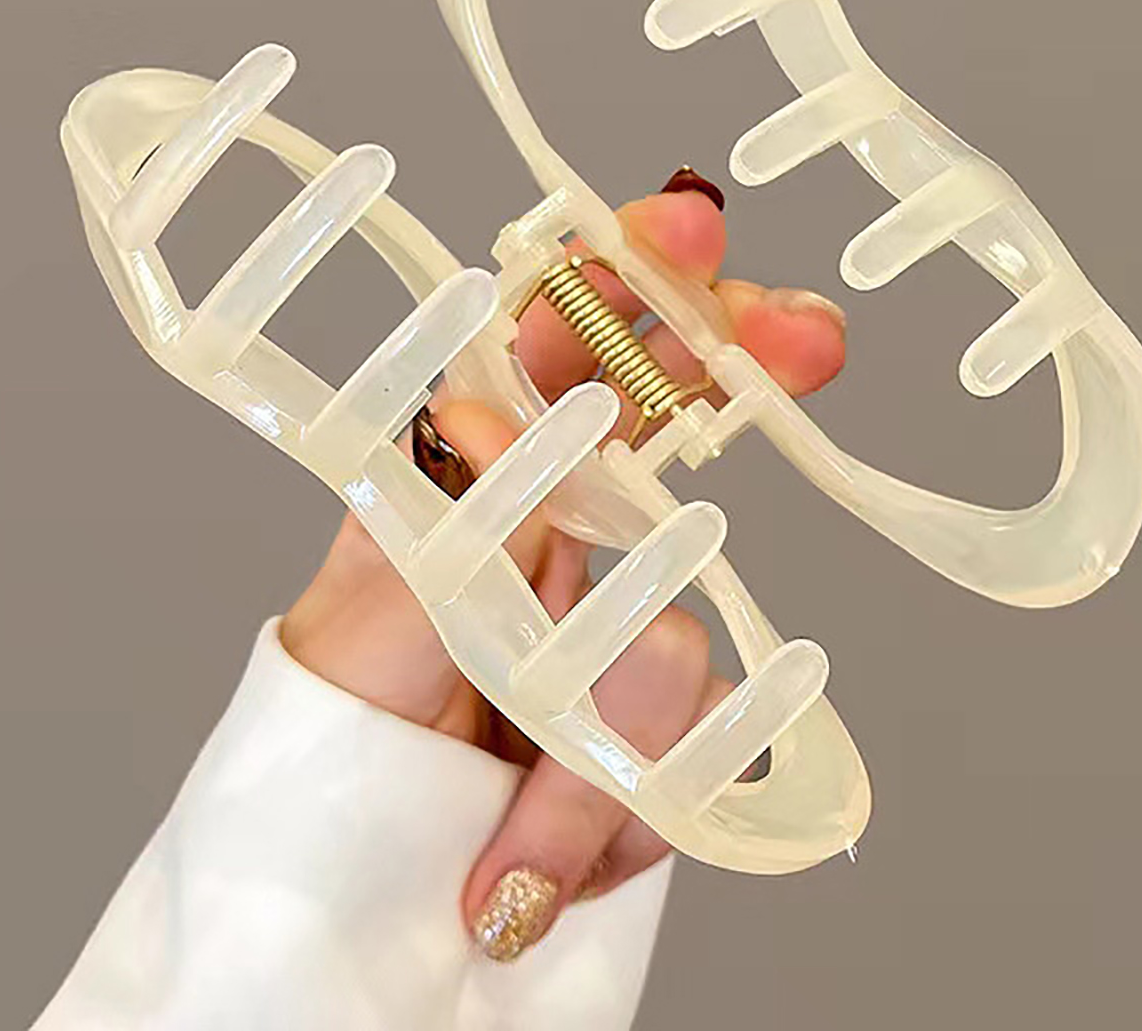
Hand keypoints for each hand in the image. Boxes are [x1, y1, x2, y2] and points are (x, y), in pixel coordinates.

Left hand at [281, 177, 846, 958]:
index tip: (689, 228)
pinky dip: (624, 821)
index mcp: (479, 486)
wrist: (359, 912)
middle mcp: (563, 537)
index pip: (561, 350)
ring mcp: (622, 639)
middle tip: (805, 333)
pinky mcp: (667, 736)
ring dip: (599, 749)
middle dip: (736, 375)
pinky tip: (537, 864)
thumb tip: (480, 415)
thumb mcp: (366, 631)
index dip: (628, 274)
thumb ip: (442, 529)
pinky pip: (704, 754)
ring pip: (686, 643)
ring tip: (505, 828)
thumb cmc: (336, 744)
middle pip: (674, 428)